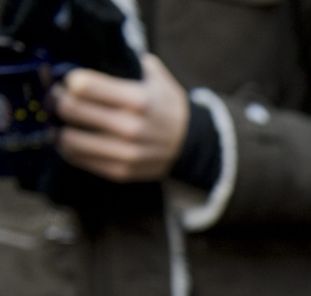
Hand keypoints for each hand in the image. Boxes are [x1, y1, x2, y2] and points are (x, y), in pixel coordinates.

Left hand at [53, 54, 188, 181]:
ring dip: (59, 128)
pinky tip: (71, 140)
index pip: (83, 85)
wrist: (192, 146)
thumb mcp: (159, 80)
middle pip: (71, 109)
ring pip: (69, 139)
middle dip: (58, 100)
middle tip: (57, 98)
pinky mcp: (120, 171)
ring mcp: (125, 152)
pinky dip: (69, 149)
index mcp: (138, 99)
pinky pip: (80, 159)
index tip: (68, 81)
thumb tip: (101, 48)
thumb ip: (132, 62)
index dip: (70, 80)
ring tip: (60, 122)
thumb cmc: (169, 109)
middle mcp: (131, 127)